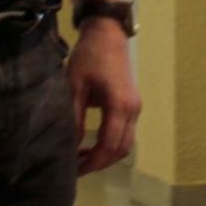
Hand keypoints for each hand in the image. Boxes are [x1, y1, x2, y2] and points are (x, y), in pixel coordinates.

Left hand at [68, 23, 141, 174]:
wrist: (107, 34)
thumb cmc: (89, 57)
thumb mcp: (74, 87)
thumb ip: (74, 118)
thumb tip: (70, 146)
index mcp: (120, 105)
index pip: (109, 145)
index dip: (92, 162)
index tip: (73, 171)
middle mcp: (133, 109)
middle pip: (121, 149)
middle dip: (99, 163)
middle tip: (75, 168)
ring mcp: (135, 107)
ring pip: (126, 144)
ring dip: (106, 155)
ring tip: (82, 158)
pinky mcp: (132, 104)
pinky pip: (125, 133)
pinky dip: (111, 145)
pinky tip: (92, 144)